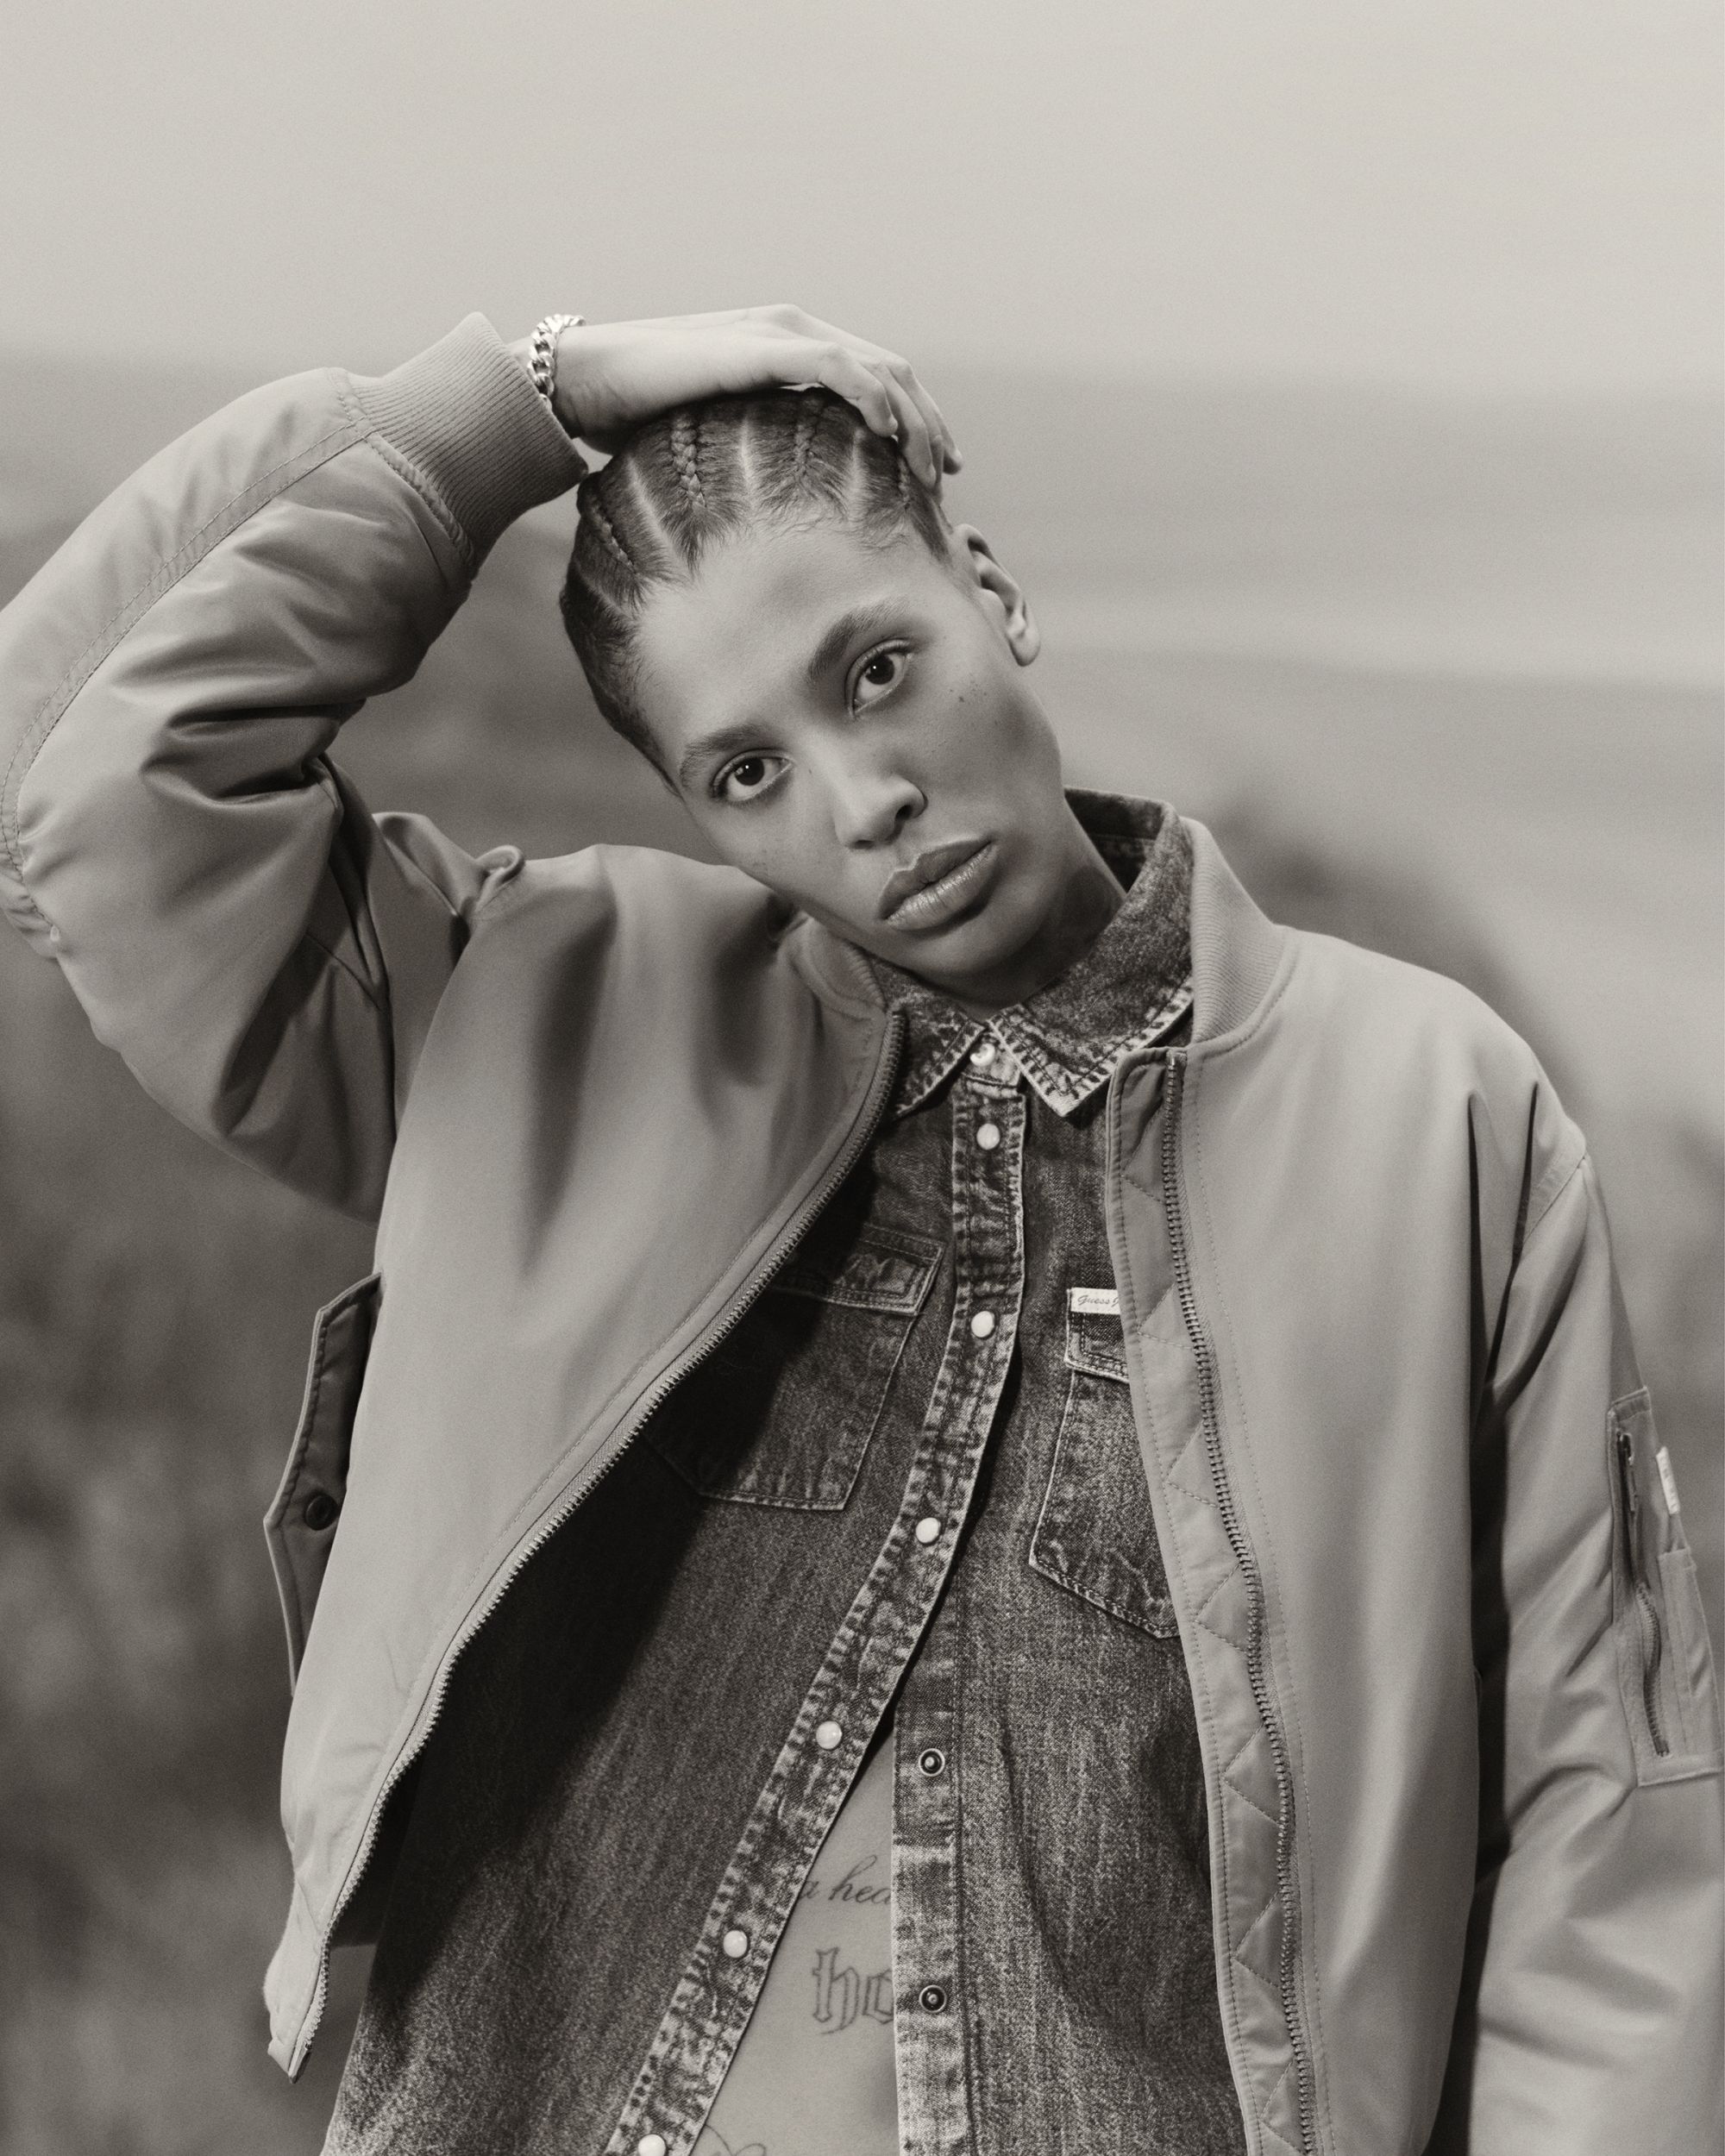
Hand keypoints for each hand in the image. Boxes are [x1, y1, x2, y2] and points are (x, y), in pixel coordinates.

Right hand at [510, 305, 959, 489]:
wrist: (584, 383)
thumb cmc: (637, 417)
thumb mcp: (716, 438)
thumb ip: (756, 451)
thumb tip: (778, 513)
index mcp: (786, 346)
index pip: (874, 377)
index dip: (914, 420)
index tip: (934, 470)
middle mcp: (792, 329)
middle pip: (891, 372)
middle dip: (928, 424)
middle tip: (947, 475)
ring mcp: (778, 332)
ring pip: (878, 369)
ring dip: (914, 419)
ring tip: (931, 468)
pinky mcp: (761, 346)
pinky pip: (838, 368)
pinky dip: (874, 398)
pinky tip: (891, 436)